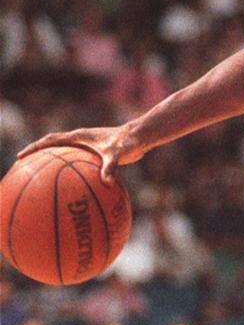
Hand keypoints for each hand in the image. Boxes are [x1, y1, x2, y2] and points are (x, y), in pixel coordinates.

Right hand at [18, 125, 143, 183]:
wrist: (140, 137)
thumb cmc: (129, 142)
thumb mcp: (118, 154)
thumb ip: (111, 167)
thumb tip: (107, 183)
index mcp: (79, 136)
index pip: (51, 141)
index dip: (35, 148)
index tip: (21, 157)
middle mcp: (80, 139)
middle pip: (52, 146)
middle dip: (37, 155)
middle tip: (24, 168)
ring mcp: (86, 145)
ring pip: (63, 153)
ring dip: (51, 162)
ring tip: (40, 178)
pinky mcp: (93, 152)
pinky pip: (76, 162)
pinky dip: (69, 170)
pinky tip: (70, 188)